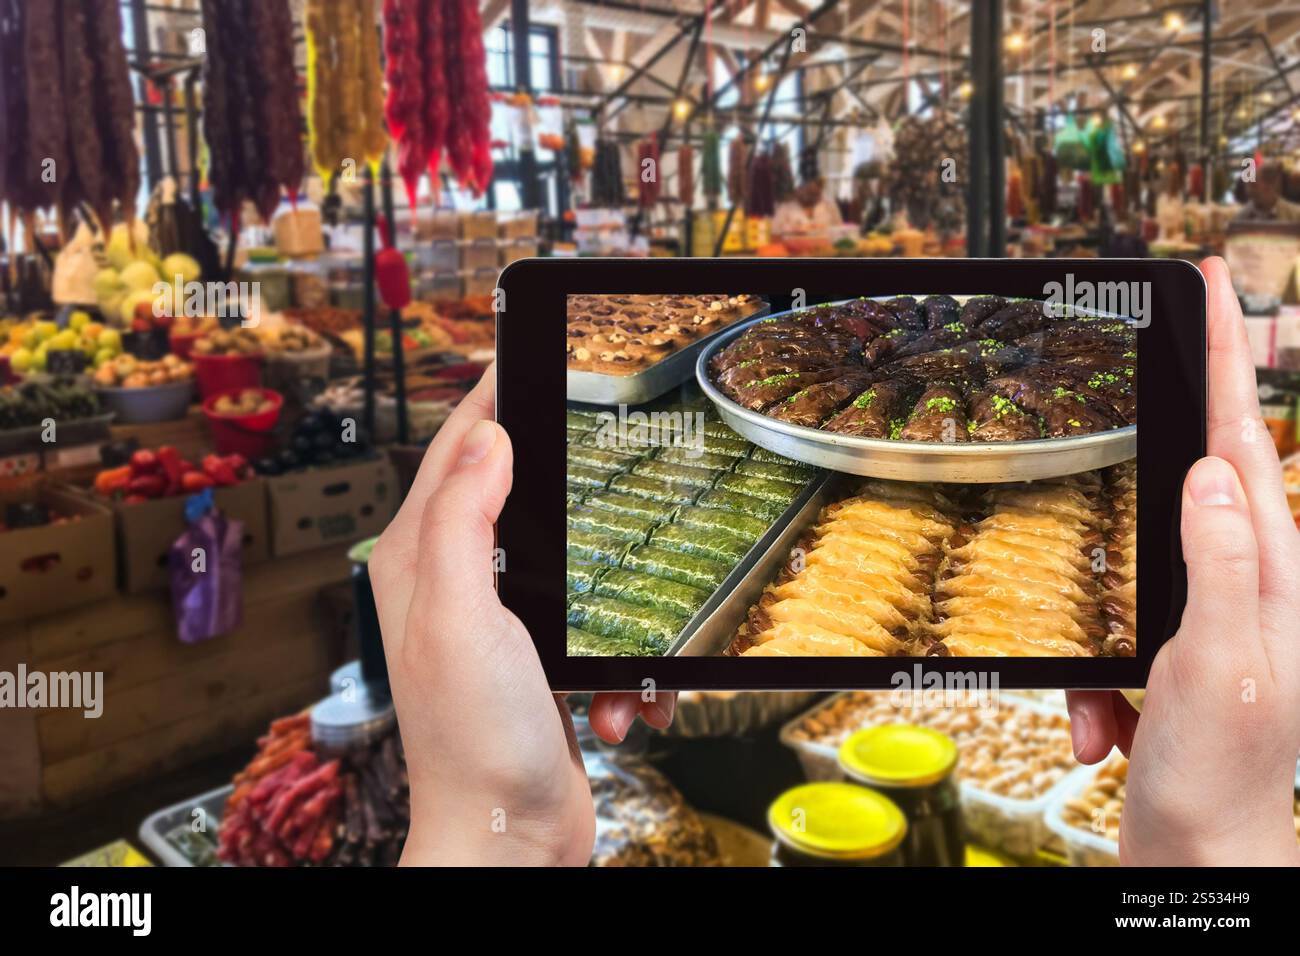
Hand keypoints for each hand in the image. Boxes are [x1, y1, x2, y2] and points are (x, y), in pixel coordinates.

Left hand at [368, 367, 674, 865]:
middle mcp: (456, 583)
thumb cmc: (473, 742)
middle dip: (569, 487)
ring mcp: (502, 623)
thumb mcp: (462, 617)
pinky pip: (597, 630)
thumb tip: (487, 437)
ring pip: (571, 563)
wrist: (508, 839)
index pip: (457, 448)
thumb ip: (462, 522)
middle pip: (517, 493)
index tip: (529, 346)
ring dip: (611, 601)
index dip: (493, 391)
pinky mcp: (543, 661)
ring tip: (618, 650)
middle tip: (612, 457)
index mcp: (423, 560)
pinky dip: (620, 664)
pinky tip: (622, 700)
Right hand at [1067, 257, 1299, 865]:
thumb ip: (1221, 569)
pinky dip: (1094, 687)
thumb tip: (1209, 474)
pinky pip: (1112, 639)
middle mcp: (1252, 588)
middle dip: (1167, 447)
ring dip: (1104, 645)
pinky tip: (1104, 737)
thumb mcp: (1219, 670)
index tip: (1213, 285)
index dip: (1228, 359)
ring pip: (1137, 571)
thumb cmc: (1225, 784)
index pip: (1245, 443)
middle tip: (1157, 370)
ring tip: (1109, 719)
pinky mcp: (1176, 659)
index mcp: (1272, 576)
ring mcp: (1214, 624)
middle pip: (1199, 484)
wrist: (1205, 868)